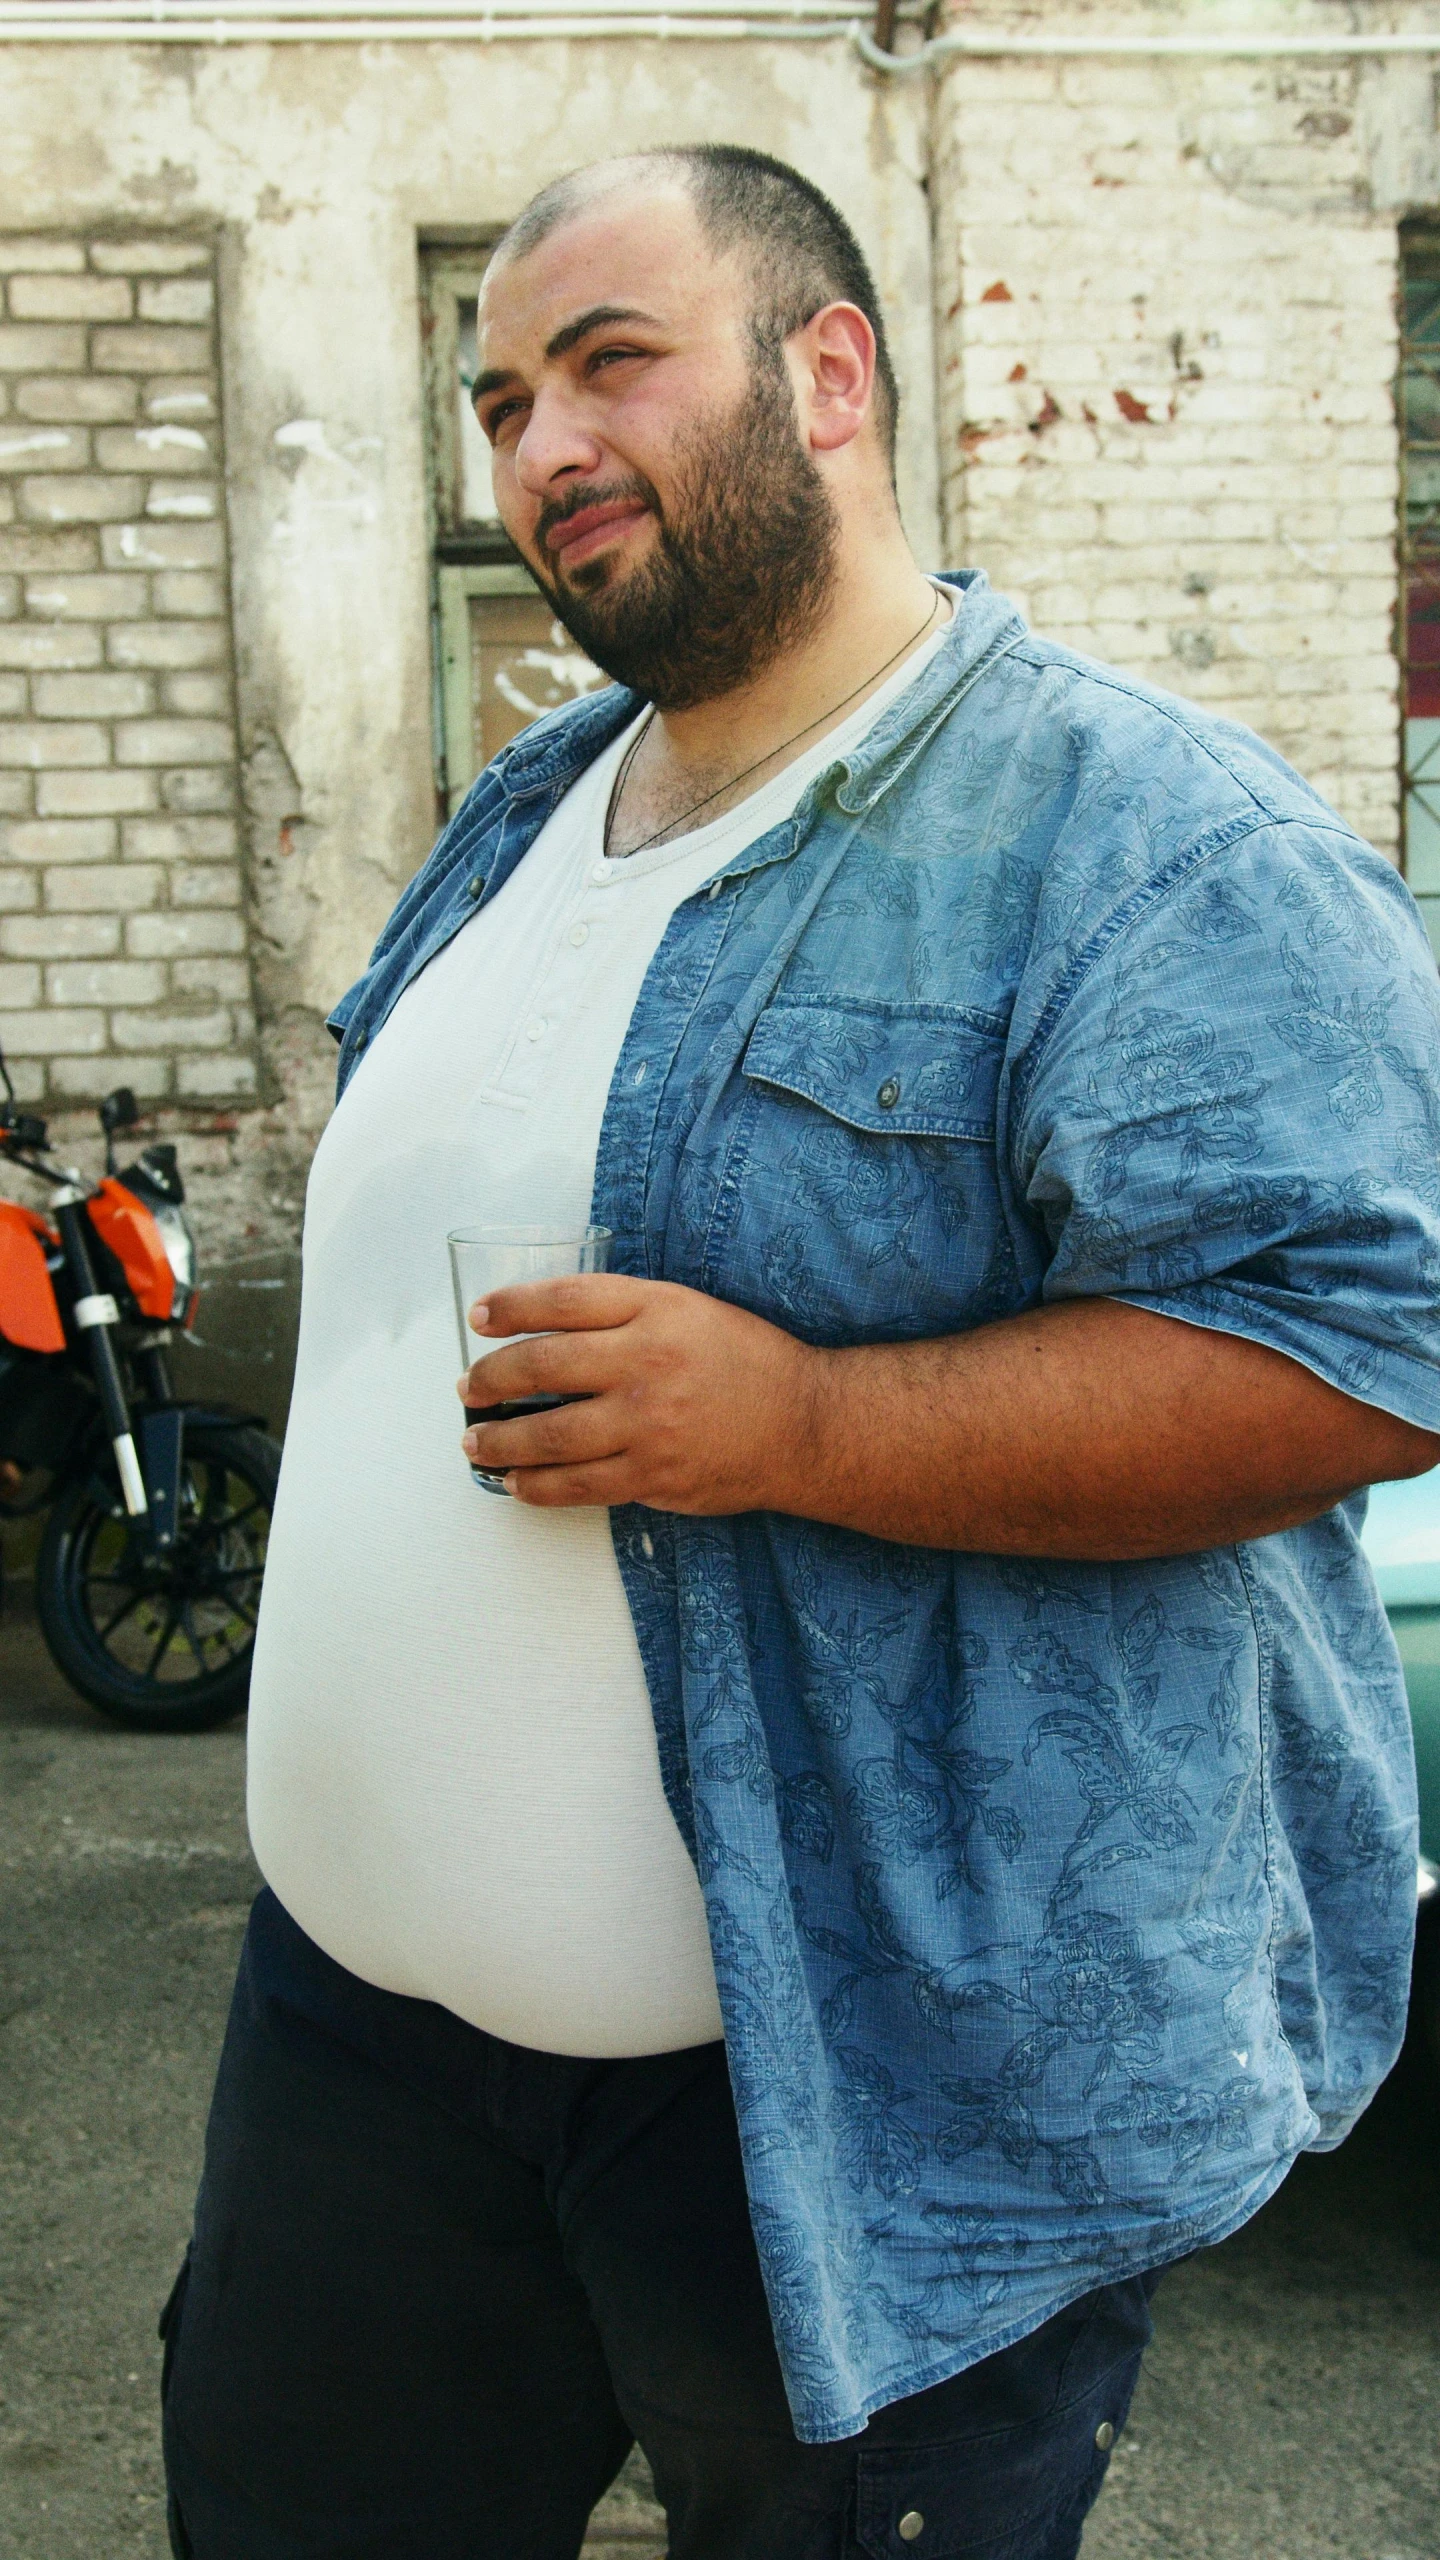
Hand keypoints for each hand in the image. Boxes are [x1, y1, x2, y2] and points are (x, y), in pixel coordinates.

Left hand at [458, 1273, 822, 1511]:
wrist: (804, 1424)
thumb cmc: (745, 1362)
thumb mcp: (689, 1309)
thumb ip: (625, 1311)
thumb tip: (546, 1325)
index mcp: (656, 1309)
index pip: (561, 1300)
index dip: (509, 1308)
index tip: (479, 1319)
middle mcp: (647, 1361)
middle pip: (541, 1366)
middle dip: (490, 1380)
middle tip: (471, 1388)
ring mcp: (648, 1423)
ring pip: (548, 1435)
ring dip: (499, 1440)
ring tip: (476, 1441)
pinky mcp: (653, 1476)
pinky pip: (576, 1486)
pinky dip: (536, 1486)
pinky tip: (516, 1482)